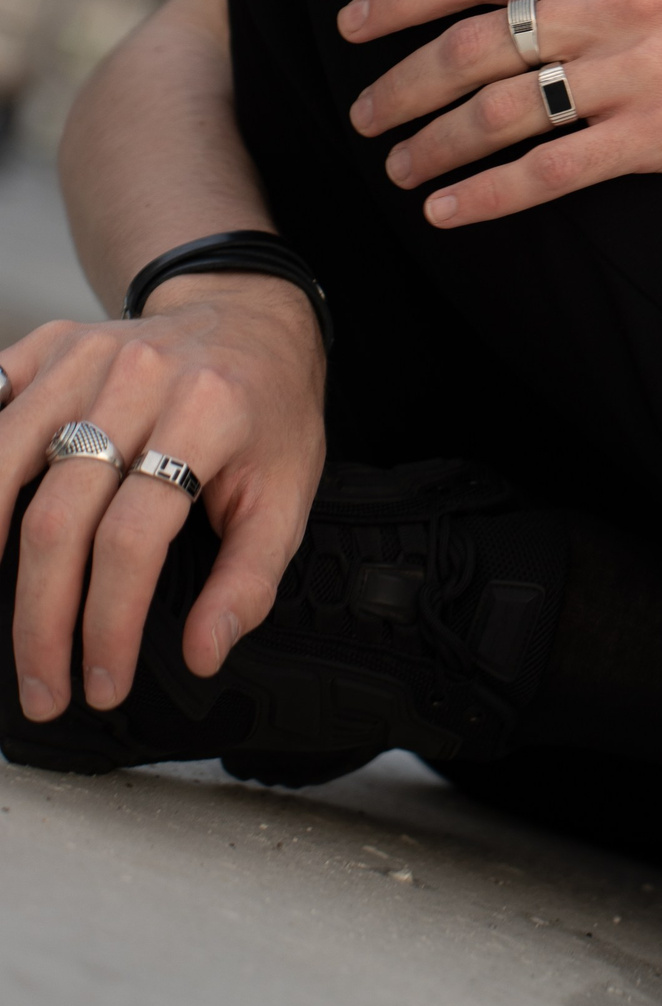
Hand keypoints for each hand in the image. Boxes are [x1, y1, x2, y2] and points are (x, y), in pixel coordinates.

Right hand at [1, 274, 326, 717]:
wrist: (252, 317)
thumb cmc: (269, 411)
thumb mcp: (290, 491)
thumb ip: (251, 577)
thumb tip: (203, 653)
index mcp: (208, 412)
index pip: (134, 538)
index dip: (109, 621)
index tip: (102, 683)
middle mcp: (140, 376)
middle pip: (59, 519)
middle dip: (41, 621)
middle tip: (43, 688)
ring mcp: (86, 354)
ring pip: (2, 464)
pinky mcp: (50, 344)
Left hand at [340, 0, 661, 226]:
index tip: (350, 24)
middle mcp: (619, 3)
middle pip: (475, 42)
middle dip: (401, 83)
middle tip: (361, 115)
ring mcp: (638, 71)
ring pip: (502, 110)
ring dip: (433, 144)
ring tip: (395, 168)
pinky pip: (554, 170)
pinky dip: (489, 196)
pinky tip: (447, 212)